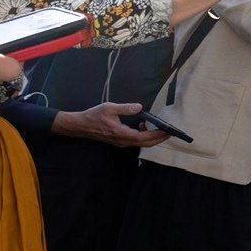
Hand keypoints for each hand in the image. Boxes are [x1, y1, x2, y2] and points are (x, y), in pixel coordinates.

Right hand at [51, 102, 168, 147]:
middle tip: (170, 131)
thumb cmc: (94, 116)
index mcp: (122, 133)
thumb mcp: (109, 108)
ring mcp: (121, 142)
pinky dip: (143, 136)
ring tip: (160, 127)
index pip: (144, 138)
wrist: (80, 126)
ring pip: (141, 143)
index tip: (168, 130)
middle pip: (146, 143)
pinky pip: (135, 141)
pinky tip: (143, 125)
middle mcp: (123, 141)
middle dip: (159, 138)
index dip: (158, 135)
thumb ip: (125, 108)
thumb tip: (139, 107)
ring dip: (152, 137)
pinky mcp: (119, 141)